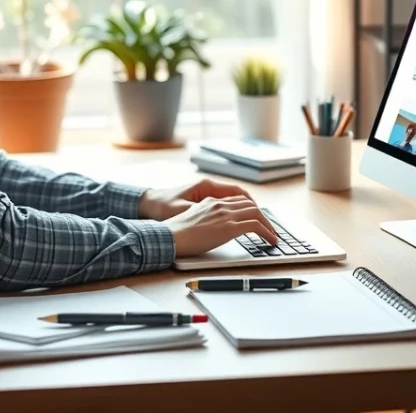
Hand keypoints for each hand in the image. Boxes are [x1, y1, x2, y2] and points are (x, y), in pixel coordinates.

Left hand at [138, 179, 254, 220]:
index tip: (264, 222)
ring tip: (259, 228)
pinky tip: (239, 226)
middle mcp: (210, 189)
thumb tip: (228, 220)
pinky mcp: (203, 202)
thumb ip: (205, 214)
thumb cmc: (163, 207)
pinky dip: (236, 214)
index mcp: (207, 187)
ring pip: (235, 202)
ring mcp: (207, 195)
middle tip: (267, 229)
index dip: (255, 209)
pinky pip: (226, 206)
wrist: (148, 204)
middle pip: (241, 198)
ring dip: (248, 213)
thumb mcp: (184, 211)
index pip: (240, 195)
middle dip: (256, 213)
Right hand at [165, 196, 278, 256]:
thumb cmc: (176, 234)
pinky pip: (255, 226)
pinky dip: (267, 232)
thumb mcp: (192, 220)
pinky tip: (270, 241)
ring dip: (268, 225)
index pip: (237, 201)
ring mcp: (225, 214)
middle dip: (262, 216)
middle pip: (250, 205)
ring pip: (256, 213)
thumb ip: (205, 219)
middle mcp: (220, 204)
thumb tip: (213, 229)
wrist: (170, 236)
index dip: (250, 209)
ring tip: (273, 236)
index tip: (256, 218)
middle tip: (269, 228)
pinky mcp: (229, 227)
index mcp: (210, 201)